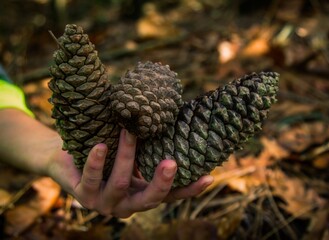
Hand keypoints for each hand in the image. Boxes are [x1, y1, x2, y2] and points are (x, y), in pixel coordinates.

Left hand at [47, 129, 212, 217]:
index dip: (190, 189)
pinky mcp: (82, 195)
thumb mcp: (132, 151)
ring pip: (121, 183)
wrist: (65, 158)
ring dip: (127, 156)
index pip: (171, 196)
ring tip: (130, 132)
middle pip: (150, 200)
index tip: (208, 177)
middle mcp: (125, 204)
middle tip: (171, 162)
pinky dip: (98, 161)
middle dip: (162, 182)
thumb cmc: (106, 150)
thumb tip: (174, 116)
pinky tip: (100, 146)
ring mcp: (104, 202)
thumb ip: (150, 145)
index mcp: (140, 194)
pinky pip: (92, 178)